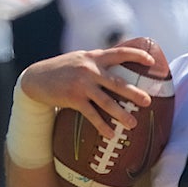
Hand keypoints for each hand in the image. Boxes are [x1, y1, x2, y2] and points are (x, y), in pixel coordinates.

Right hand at [19, 45, 155, 140]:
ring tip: (133, 124)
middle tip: (148, 101)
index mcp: (94, 57)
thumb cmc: (62, 69)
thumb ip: (97, 61)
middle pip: (117, 82)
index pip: (119, 52)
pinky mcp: (73, 98)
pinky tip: (111, 134)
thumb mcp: (80, 59)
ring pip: (106, 101)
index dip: (137, 55)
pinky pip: (91, 114)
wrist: (36, 78)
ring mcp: (81, 84)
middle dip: (134, 92)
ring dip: (121, 114)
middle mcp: (89, 69)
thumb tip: (119, 62)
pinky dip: (102, 125)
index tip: (151, 60)